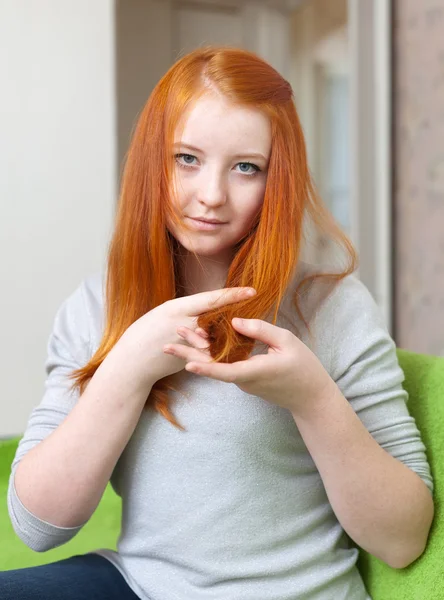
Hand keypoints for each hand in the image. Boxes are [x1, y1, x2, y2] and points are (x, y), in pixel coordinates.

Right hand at [117, 287, 255, 387]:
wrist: (132, 362)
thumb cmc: (146, 333)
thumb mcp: (164, 315)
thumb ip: (187, 311)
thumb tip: (209, 307)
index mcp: (177, 307)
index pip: (210, 299)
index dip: (232, 295)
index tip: (252, 291)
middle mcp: (183, 322)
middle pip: (217, 316)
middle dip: (237, 312)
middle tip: (257, 307)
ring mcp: (186, 342)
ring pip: (216, 335)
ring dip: (231, 332)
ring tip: (250, 328)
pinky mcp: (189, 357)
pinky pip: (210, 352)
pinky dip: (222, 349)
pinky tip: (236, 347)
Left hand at [163, 317, 335, 413]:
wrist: (310, 397)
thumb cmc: (303, 367)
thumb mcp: (286, 341)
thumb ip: (260, 330)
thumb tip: (234, 322)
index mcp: (254, 372)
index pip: (225, 372)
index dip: (206, 367)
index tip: (187, 363)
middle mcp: (243, 379)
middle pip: (213, 367)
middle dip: (189, 354)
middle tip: (167, 343)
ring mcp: (243, 381)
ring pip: (217, 365)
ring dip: (198, 351)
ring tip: (179, 335)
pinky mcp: (245, 379)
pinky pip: (226, 365)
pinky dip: (212, 353)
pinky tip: (202, 339)